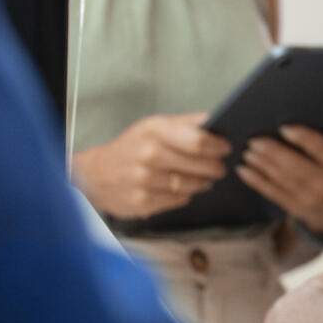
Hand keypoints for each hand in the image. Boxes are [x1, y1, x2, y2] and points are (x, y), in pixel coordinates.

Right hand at [69, 112, 227, 218]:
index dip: (218, 145)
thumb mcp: (153, 126)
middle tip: (221, 166)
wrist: (95, 174)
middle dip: (216, 166)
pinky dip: (187, 194)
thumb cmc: (131, 147)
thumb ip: (185, 123)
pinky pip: (179, 200)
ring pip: (192, 185)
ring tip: (206, 178)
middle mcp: (149, 154)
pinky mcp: (143, 202)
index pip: (198, 140)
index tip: (226, 147)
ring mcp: (145, 180)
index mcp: (154, 130)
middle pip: (199, 164)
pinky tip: (185, 188)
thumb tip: (216, 121)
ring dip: (204, 182)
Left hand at [238, 125, 322, 234]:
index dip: (302, 138)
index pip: (320, 149)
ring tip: (248, 151)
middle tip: (255, 139)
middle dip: (273, 152)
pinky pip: (273, 193)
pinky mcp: (296, 207)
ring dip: (261, 165)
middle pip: (295, 166)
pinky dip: (256, 182)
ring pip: (281, 179)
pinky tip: (243, 171)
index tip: (285, 127)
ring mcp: (310, 198)